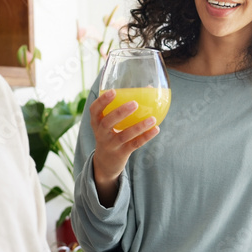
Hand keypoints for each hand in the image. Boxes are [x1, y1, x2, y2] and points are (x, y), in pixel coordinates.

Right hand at [90, 89, 159, 204]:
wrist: (106, 163)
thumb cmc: (111, 134)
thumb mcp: (109, 124)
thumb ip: (121, 108)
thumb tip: (149, 88)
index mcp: (96, 123)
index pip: (94, 110)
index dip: (102, 101)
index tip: (113, 91)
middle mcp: (101, 134)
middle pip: (107, 122)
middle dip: (120, 112)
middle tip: (134, 103)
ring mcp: (111, 145)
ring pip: (124, 135)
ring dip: (139, 127)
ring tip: (152, 118)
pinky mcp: (121, 153)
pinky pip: (134, 144)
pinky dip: (145, 137)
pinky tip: (156, 129)